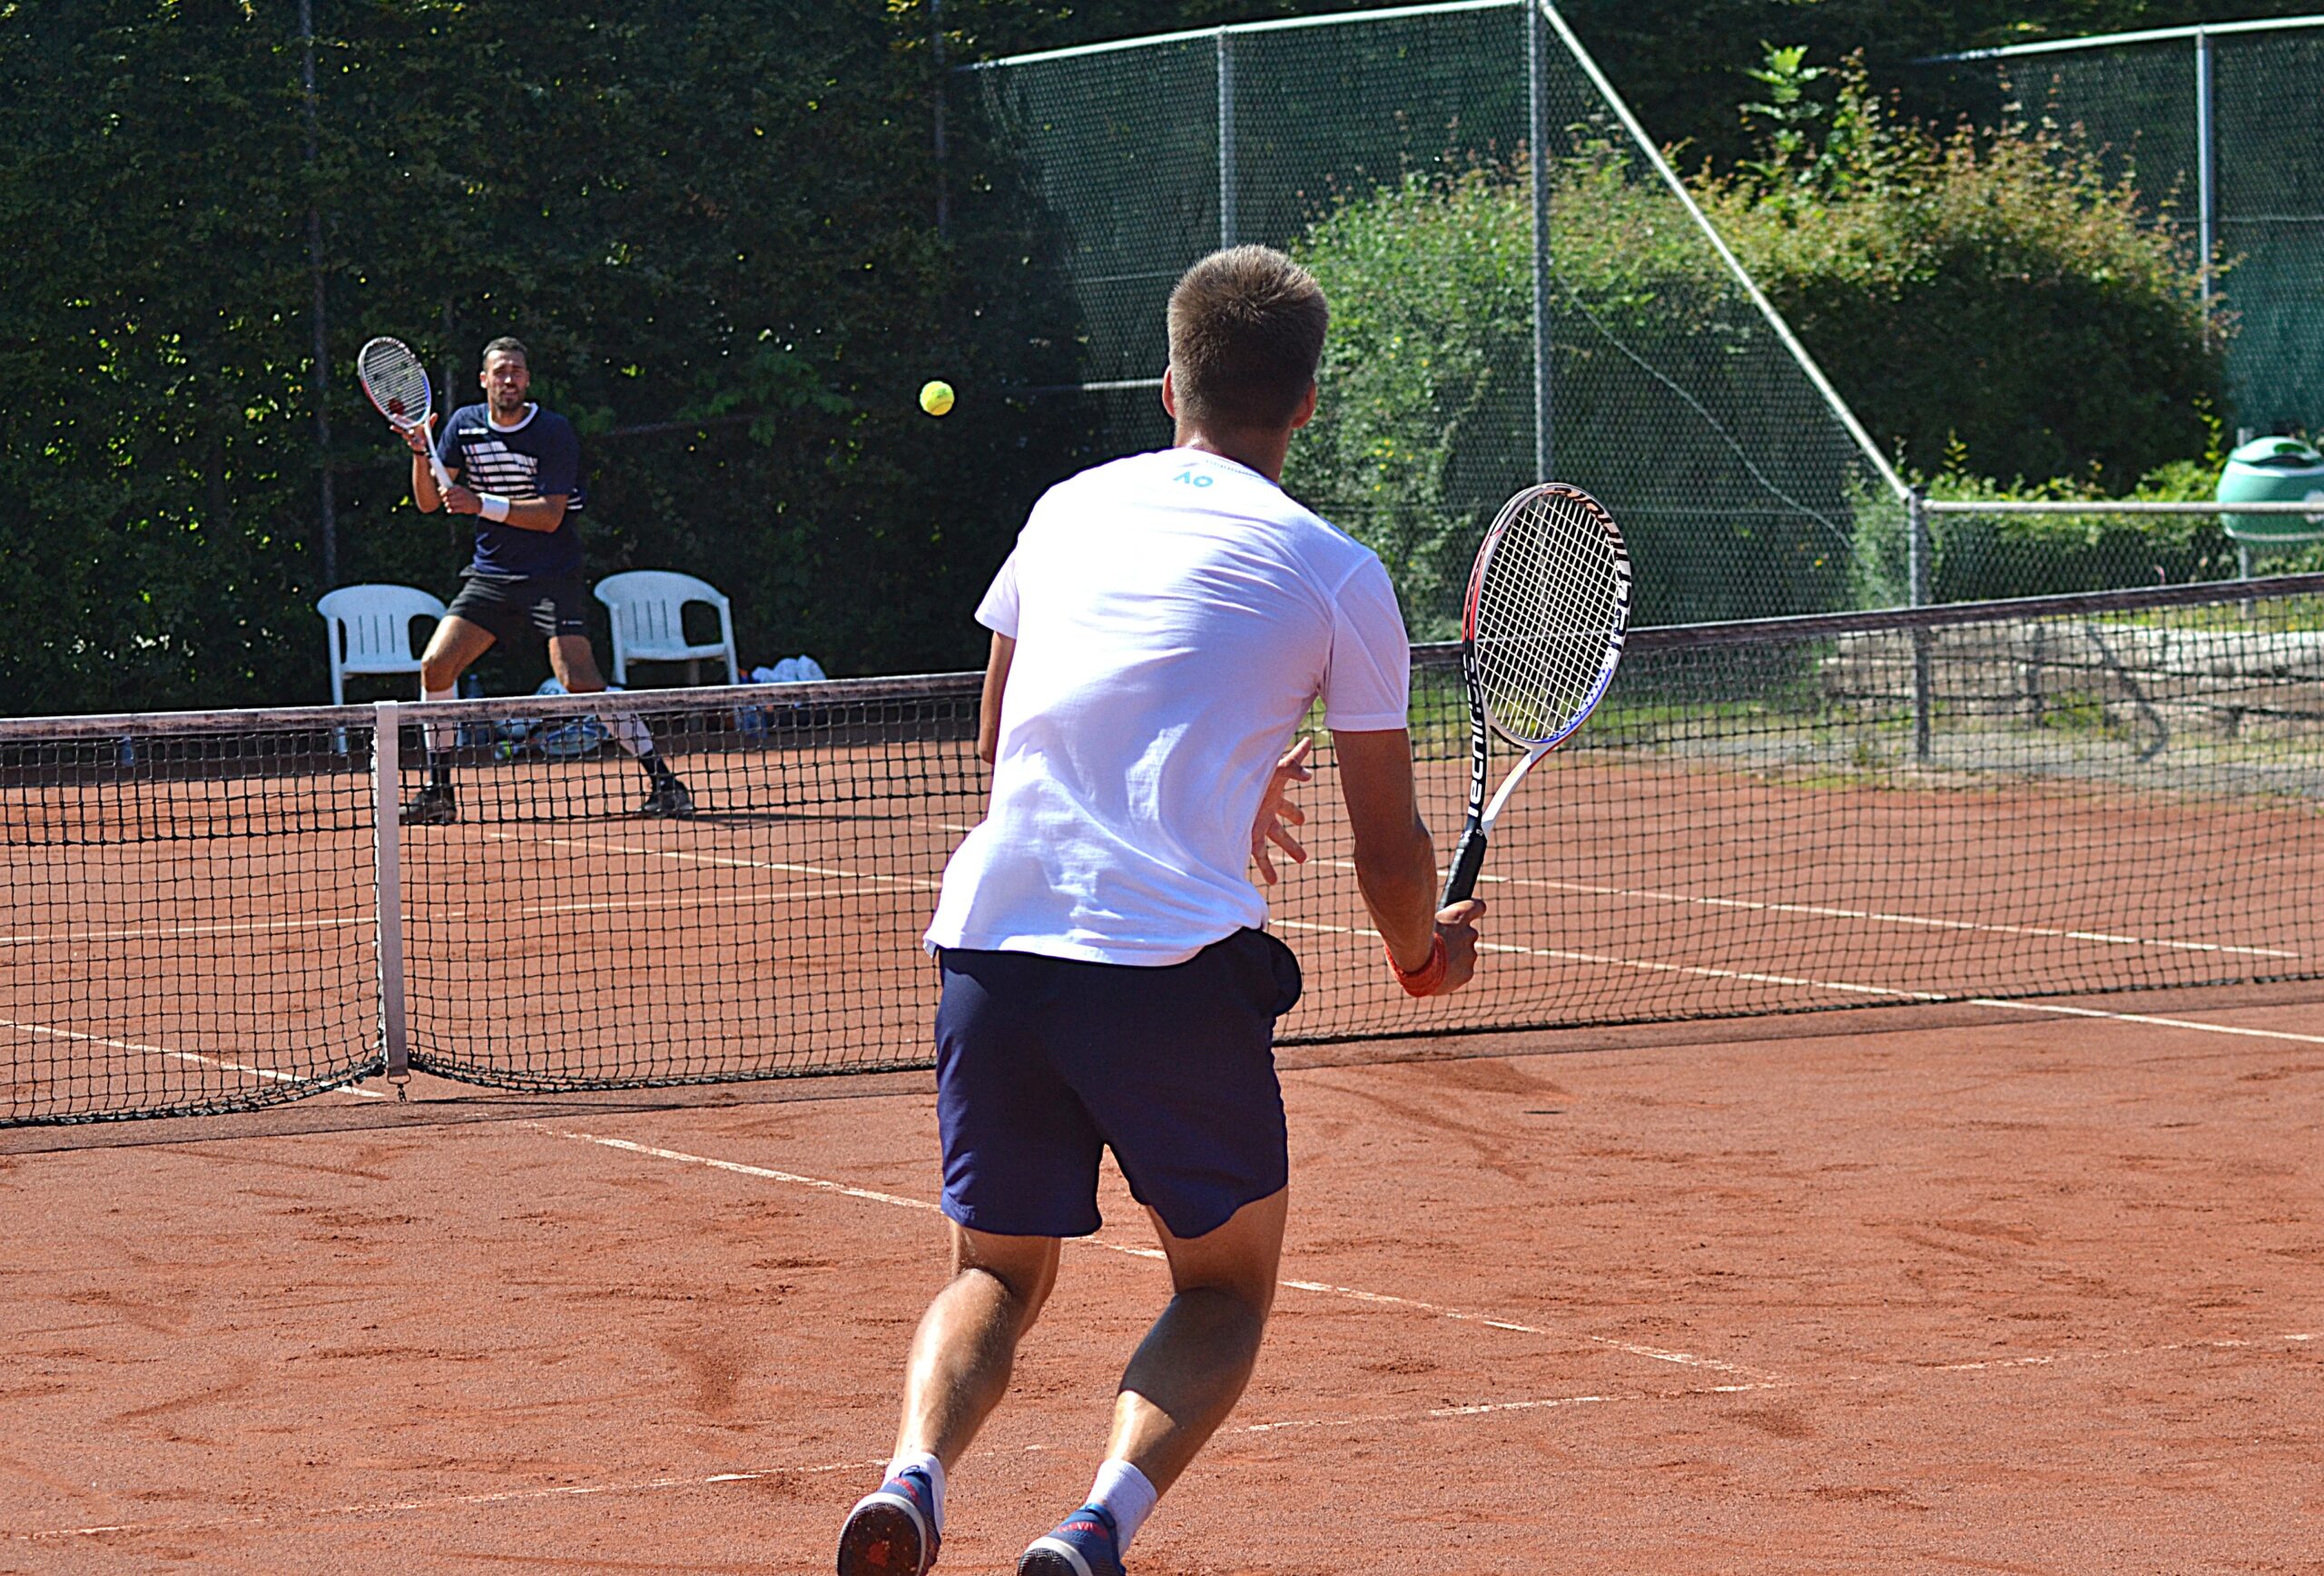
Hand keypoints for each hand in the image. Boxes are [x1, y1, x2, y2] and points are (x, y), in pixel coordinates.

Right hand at [391, 412, 435, 457]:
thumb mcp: (428, 428)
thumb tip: (436, 414)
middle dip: (397, 428)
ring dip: (405, 435)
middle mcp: (409, 433)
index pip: (404, 422)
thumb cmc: (424, 435)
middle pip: (402, 430)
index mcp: (412, 427)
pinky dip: (411, 443)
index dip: (399, 419)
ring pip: (406, 437)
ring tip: (404, 434)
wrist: (424, 446)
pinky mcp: (414, 445)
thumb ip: (431, 421)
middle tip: (392, 426)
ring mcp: (411, 439)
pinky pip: (412, 444)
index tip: (394, 415)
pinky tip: (410, 443)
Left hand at [441, 483, 481, 514]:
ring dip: (447, 505)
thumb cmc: (465, 495)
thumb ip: (450, 489)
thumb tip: (439, 489)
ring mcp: (462, 501)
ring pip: (449, 504)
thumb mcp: (460, 489)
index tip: (443, 495)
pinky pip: (452, 510)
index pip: (446, 490)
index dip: (442, 493)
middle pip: (446, 498)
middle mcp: (460, 494)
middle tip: (447, 501)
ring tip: (449, 505)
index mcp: (458, 488)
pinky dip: (450, 510)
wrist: (477, 502)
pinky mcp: (463, 508)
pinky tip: (450, 510)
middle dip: (445, 500)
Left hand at [1251, 736, 1312, 885]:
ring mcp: (1251, 824)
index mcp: (1271, 797)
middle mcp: (1261, 814)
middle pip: (1279, 834)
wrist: (1220, 775)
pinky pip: (1255, 854)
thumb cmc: (1245, 769)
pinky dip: (1264, 868)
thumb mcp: (1274, 768)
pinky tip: (1269, 882)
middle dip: (1290, 846)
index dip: (1295, 813)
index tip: (1302, 822)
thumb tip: (1309, 768)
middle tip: (1303, 859)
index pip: (1288, 809)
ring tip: (1274, 880)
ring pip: (1264, 848)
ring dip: (1268, 864)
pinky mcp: (1241, 832)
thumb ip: (1293, 766)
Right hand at [1390, 896, 1485, 996]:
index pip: (1478, 907)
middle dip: (1456, 939)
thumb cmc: (1409, 937)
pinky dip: (1453, 974)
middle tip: (1437, 946)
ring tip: (1433, 962)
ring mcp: (1470, 954)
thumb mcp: (1418, 919)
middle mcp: (1469, 933)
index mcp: (1458, 915)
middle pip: (1468, 934)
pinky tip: (1438, 974)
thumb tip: (1424, 916)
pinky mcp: (1467, 973)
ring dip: (1453, 957)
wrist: (1415, 960)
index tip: (1472, 913)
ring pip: (1465, 955)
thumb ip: (1429, 918)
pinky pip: (1463, 972)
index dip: (1474, 910)